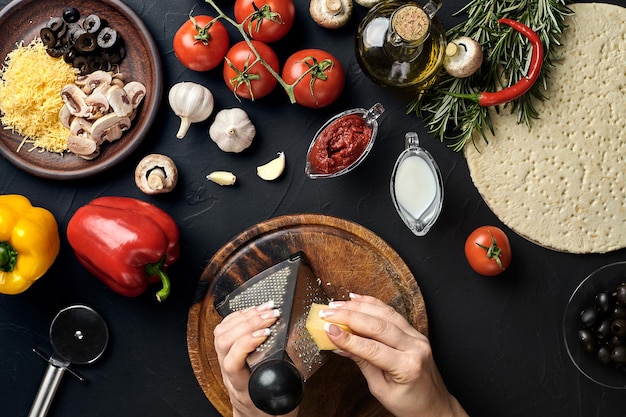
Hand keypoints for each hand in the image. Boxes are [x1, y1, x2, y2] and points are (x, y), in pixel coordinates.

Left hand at [213, 301, 298, 416]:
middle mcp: (229, 374)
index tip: (266, 332)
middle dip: (248, 323)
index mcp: (242, 388)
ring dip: (243, 317)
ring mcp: (225, 363)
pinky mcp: (227, 354)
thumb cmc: (269, 412)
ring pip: (220, 335)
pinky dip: (239, 316)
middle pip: (224, 342)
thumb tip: (300, 364)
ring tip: (265, 310)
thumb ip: (289, 385)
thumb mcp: (283, 403)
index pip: (233, 363)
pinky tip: (254, 311)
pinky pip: (223, 330)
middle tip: (271, 315)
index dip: (246, 343)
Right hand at [320, 294, 468, 416]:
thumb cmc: (410, 404)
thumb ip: (362, 363)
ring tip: (337, 305)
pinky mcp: (415, 331)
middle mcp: (415, 347)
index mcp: (407, 366)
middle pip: (378, 325)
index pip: (372, 348)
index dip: (347, 338)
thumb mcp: (381, 389)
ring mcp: (417, 336)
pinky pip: (392, 313)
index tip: (328, 329)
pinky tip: (356, 299)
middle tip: (327, 313)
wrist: (435, 405)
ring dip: (359, 307)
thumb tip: (340, 346)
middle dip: (349, 317)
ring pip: (385, 313)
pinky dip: (373, 304)